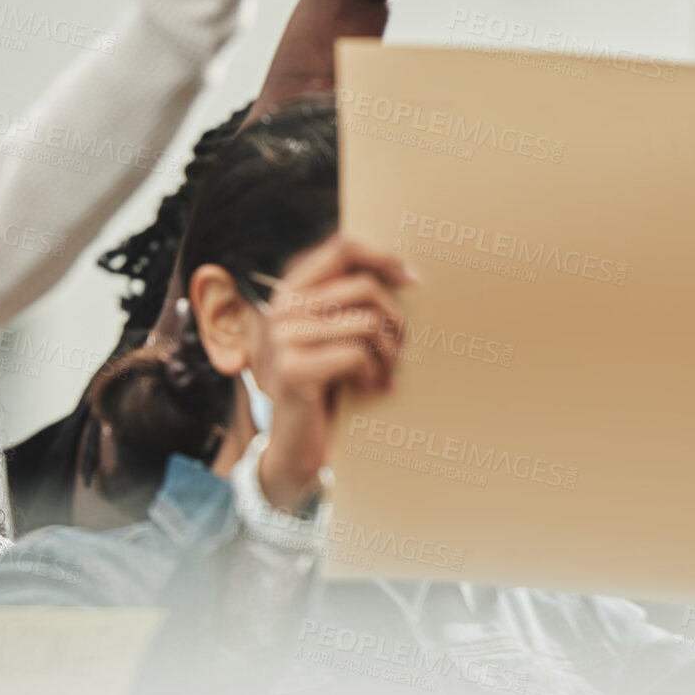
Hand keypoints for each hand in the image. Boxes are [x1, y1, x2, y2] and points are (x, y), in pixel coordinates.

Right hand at [251, 235, 414, 509]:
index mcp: (291, 292)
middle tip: (400, 350)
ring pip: (365, 322)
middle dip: (394, 320)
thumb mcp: (336, 337)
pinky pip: (356, 355)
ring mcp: (282, 339)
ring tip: (386, 373)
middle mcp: (280, 309)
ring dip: (388, 353)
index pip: (342, 248)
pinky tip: (368, 389)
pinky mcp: (292, 370)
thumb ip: (352, 303)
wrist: (299, 445)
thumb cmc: (329, 386)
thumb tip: (407, 274)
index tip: (414, 280)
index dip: (384, 258)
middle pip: (363, 287)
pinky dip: (373, 375)